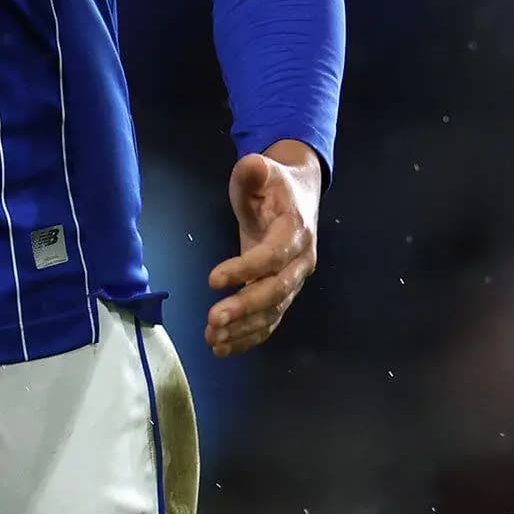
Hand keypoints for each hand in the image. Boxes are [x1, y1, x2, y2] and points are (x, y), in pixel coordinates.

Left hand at [204, 138, 322, 357]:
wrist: (299, 195)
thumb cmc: (274, 183)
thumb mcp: (261, 169)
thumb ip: (254, 171)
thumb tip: (251, 167)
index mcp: (296, 230)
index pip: (273, 255)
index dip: (246, 268)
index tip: (213, 279)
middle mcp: (300, 261)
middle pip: (276, 290)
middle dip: (245, 307)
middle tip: (213, 318)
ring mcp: (294, 280)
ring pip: (273, 311)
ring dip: (244, 328)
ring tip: (213, 338)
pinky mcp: (283, 293)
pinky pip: (270, 320)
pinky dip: (249, 337)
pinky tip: (223, 347)